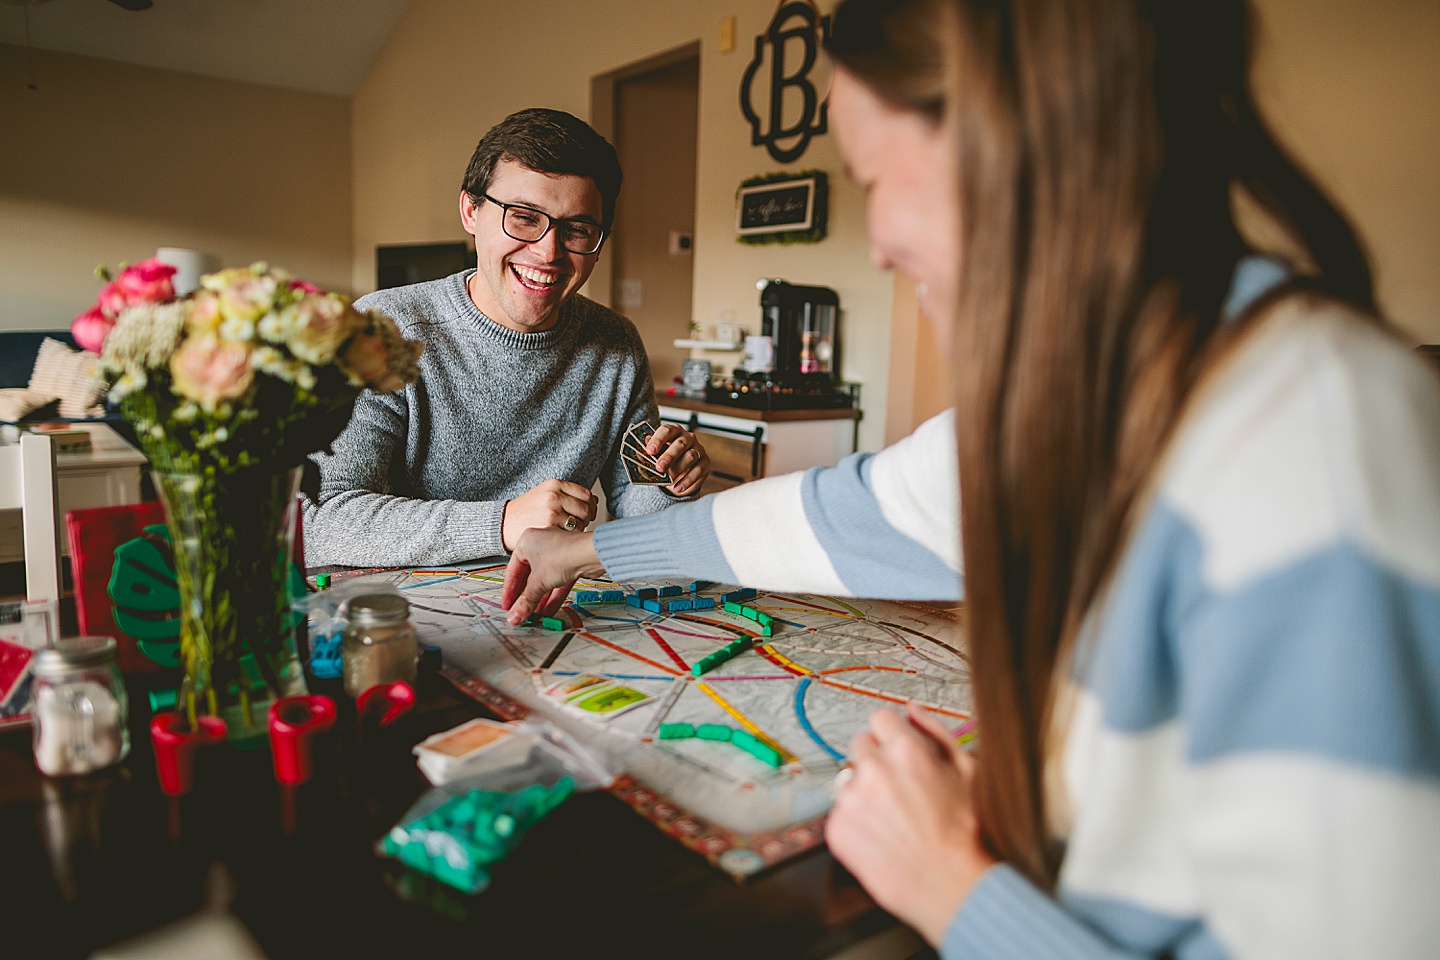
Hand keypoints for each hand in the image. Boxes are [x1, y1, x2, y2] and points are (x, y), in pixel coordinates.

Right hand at [501, 479, 597, 551]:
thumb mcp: (545, 494)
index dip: (591, 506)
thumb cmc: (525, 510)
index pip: (586, 494)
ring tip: (566, 530)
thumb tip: (595, 499)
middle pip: (587, 509)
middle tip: (577, 524)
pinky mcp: (548, 527)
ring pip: (580, 523)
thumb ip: (569, 495)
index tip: (588, 513)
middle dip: (586, 519)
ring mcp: (551, 511)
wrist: (503, 523)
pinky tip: (559, 536)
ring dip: (578, 529)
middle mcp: (554, 496)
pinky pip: (570, 534)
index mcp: (555, 484)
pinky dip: (569, 537)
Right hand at [501, 528, 605, 624]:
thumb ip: (525, 602)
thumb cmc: (564, 554)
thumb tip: (515, 615)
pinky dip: (553, 595)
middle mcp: (541, 545)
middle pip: (529, 577)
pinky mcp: (570, 563)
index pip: (512, 570)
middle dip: (526, 597)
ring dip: (539, 598)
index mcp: (526, 542)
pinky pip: (558, 582)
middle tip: (520, 612)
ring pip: (544, 580)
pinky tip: (549, 609)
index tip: (507, 605)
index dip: (509, 591)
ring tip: (534, 614)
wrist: (591, 553)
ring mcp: (557, 554)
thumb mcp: (538, 583)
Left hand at [643, 423, 709, 496]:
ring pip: (691, 456)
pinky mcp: (705, 463)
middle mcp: (688, 438)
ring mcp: (698, 449)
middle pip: (680, 444)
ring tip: (669, 480)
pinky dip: (687, 481)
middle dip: (669, 456)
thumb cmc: (666, 460)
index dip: (658, 440)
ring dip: (678, 469)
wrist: (680, 471)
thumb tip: (643, 462)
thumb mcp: (659, 456)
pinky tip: (678, 488)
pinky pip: (698, 470)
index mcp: (673, 432)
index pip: (666, 431)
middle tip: (659, 467)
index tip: (650, 451)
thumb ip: (654, 457)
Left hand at [825, 703, 996, 945]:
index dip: (893, 735)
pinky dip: (857, 821)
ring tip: (894, 818)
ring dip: (866, 792)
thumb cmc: (967, 831)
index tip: (898, 750)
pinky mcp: (837, 828)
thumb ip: (935, 731)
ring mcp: (851, 799)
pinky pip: (841, 812)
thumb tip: (912, 710)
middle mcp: (873, 769)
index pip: (881, 718)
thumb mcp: (967, 770)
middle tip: (900, 790)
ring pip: (850, 781)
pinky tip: (883, 835)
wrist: (951, 883)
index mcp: (904, 750)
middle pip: (861, 745)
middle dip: (878, 761)